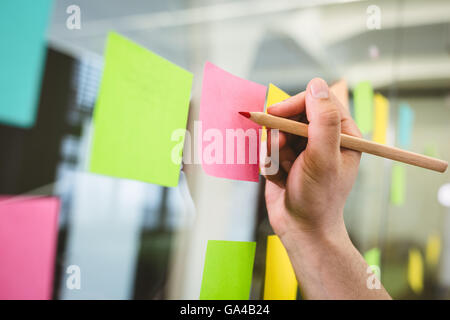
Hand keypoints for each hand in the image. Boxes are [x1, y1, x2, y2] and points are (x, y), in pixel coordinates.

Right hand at [264, 78, 361, 240]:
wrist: (301, 229)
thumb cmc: (318, 197)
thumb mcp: (323, 157)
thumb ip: (322, 121)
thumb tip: (316, 84)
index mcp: (342, 132)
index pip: (317, 100)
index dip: (294, 104)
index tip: (276, 114)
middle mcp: (323, 137)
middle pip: (294, 113)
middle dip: (281, 132)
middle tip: (279, 147)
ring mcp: (304, 148)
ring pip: (277, 131)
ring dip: (275, 151)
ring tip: (285, 171)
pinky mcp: (286, 159)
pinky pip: (270, 149)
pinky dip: (270, 164)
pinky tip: (281, 179)